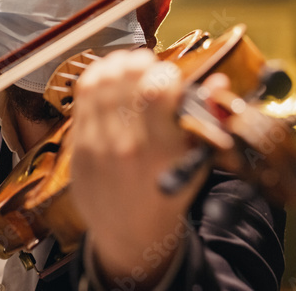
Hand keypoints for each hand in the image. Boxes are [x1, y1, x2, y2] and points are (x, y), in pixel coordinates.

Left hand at [67, 49, 229, 286]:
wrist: (130, 232)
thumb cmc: (166, 195)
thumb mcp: (194, 163)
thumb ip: (206, 120)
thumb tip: (218, 79)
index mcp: (160, 151)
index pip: (157, 89)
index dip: (166, 73)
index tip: (171, 79)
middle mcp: (125, 145)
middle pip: (125, 78)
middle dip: (140, 62)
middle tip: (148, 66)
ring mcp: (96, 144)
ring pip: (100, 82)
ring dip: (117, 65)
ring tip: (129, 66)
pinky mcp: (77, 145)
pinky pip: (82, 97)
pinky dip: (96, 78)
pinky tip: (108, 77)